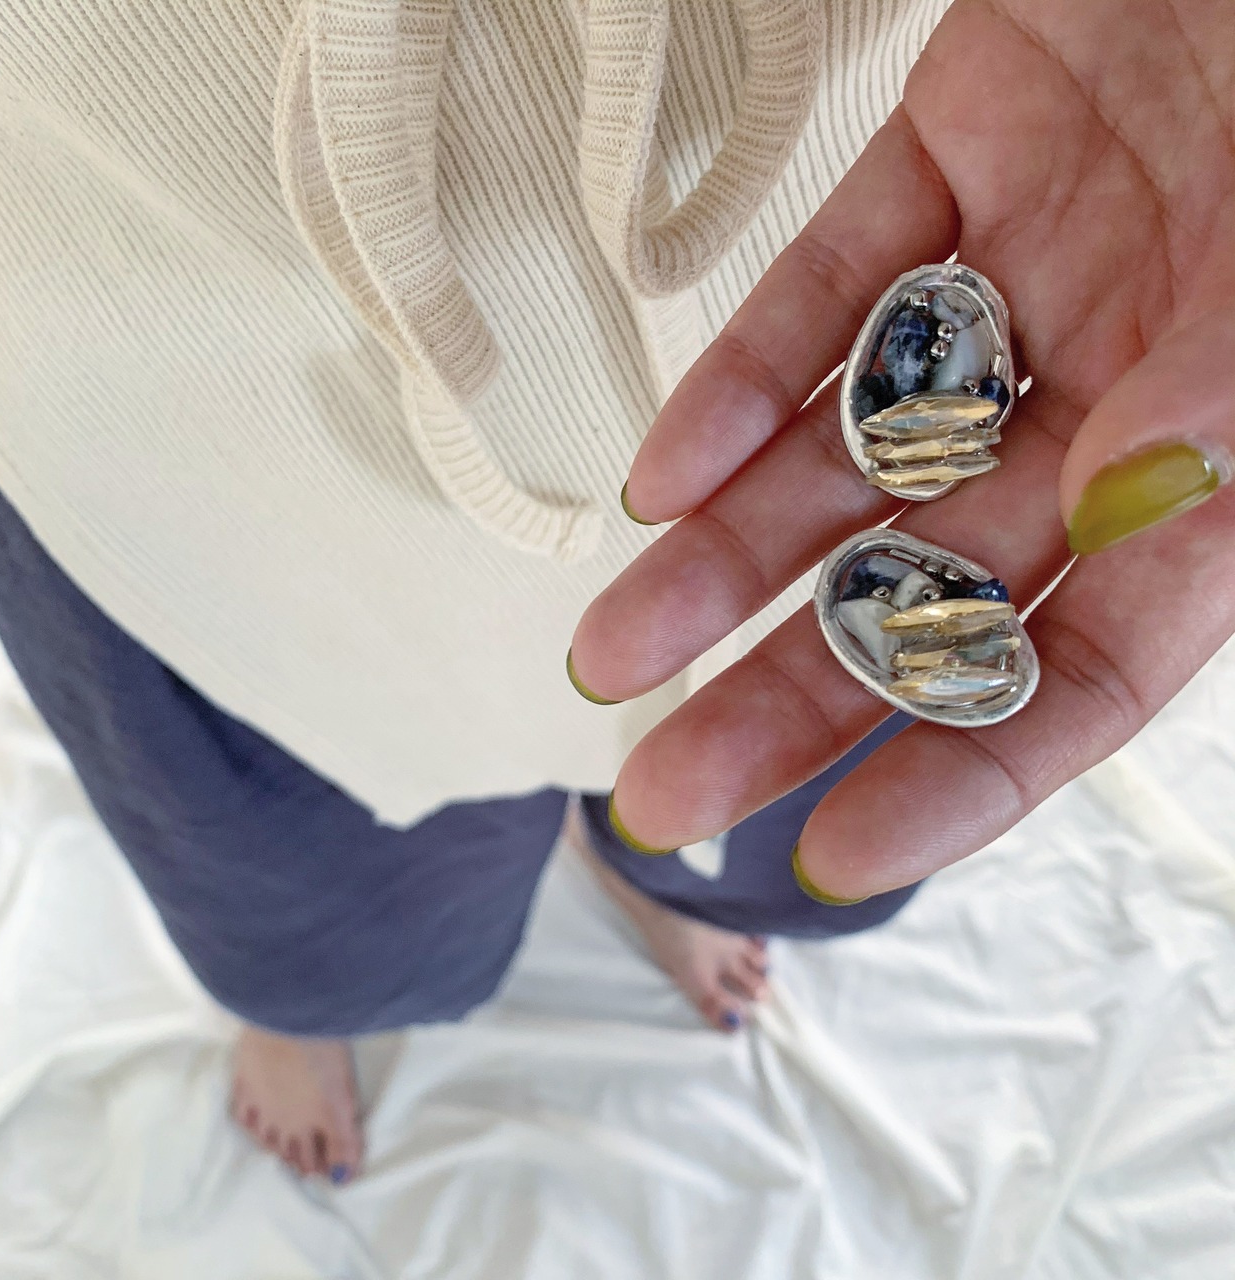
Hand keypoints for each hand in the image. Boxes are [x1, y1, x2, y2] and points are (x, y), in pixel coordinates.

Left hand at [570, 0, 1234, 900]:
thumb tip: (1140, 503)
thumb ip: (1234, 394)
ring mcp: (1025, 282)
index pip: (1078, 669)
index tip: (830, 857)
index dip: (961, 774)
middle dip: (788, 696)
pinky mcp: (952, 163)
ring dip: (721, 561)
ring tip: (611, 654)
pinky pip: (831, 290)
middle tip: (663, 794)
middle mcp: (1113, 393)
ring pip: (845, 460)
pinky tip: (668, 471)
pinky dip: (748, 376)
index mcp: (1214, 467)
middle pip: (924, 588)